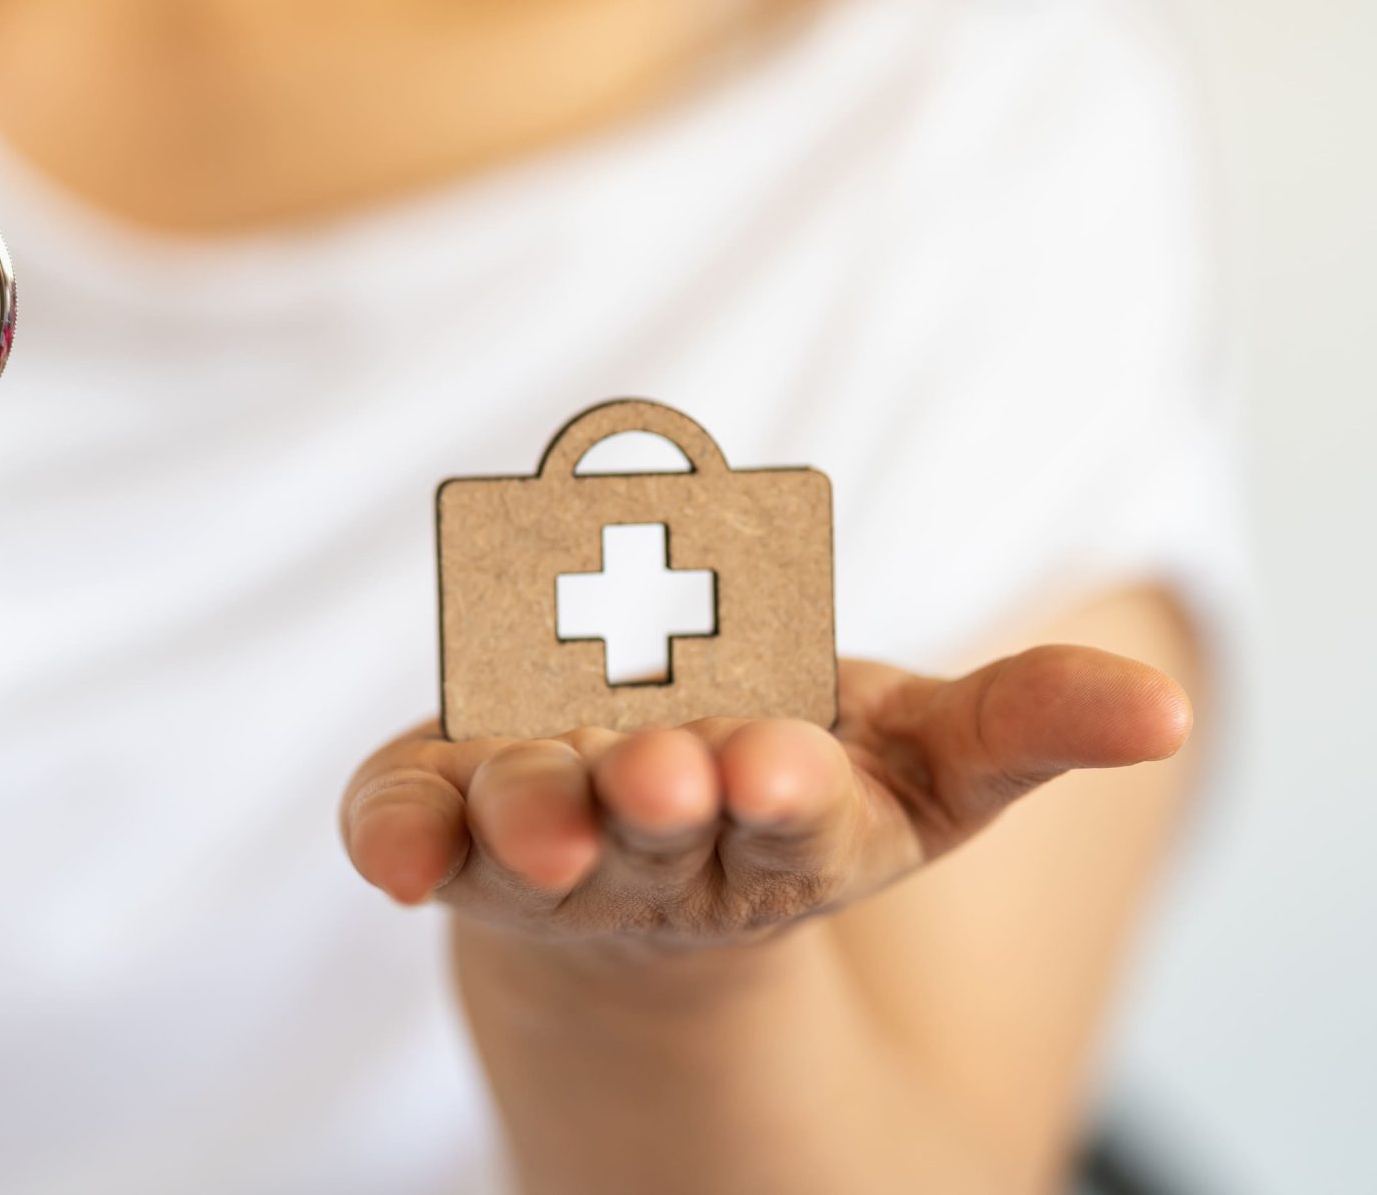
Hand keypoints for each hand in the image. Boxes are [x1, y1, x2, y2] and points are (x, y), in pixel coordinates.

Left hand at [341, 649, 1190, 953]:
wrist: (649, 839)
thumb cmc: (798, 774)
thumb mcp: (923, 753)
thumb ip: (1025, 722)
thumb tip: (1166, 707)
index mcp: (785, 828)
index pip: (793, 824)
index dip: (784, 799)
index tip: (780, 767)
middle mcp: (657, 845)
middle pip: (659, 834)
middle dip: (663, 805)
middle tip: (667, 774)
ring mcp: (543, 831)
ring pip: (531, 837)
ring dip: (532, 824)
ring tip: (538, 809)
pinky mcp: (445, 812)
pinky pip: (403, 824)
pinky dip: (392, 832)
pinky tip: (387, 845)